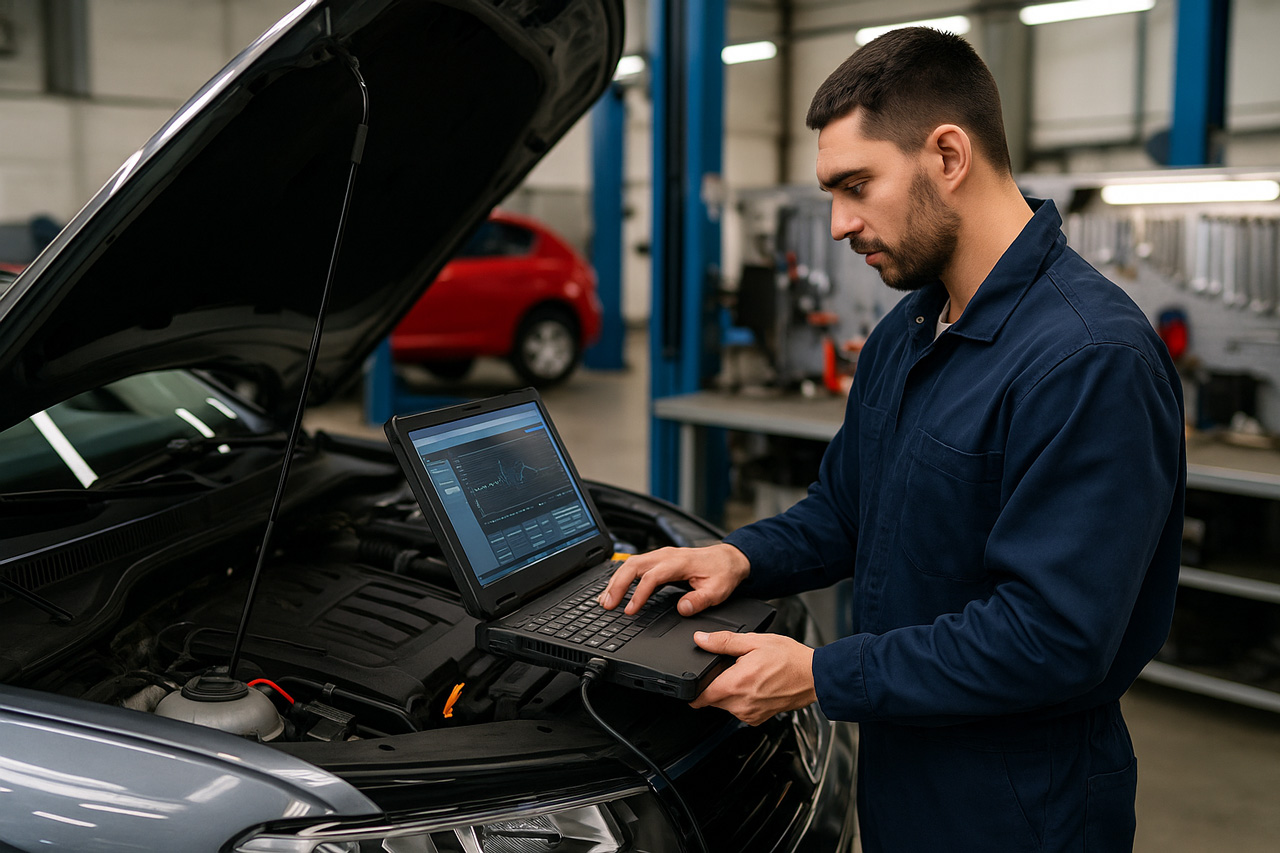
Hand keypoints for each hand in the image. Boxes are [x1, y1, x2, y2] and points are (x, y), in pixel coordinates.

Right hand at [598, 544, 749, 615]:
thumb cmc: (722, 573)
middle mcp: (666, 555)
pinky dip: (622, 577)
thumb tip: (683, 608)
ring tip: (605, 600)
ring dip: (616, 581)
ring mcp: (661, 555)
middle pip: (633, 566)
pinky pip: (635, 565)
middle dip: (617, 585)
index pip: (652, 577)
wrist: (729, 558)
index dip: (638, 594)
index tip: (630, 611)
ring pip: (631, 564)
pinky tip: (615, 589)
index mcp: (679, 562)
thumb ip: (700, 600)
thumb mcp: (718, 590)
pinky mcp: (659, 559)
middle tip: (607, 605)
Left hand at [690, 631, 816, 725]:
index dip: (693, 689)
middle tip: (731, 669)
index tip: (694, 681)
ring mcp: (749, 714)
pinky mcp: (758, 719)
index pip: (700, 697)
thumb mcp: (754, 642)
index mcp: (736, 683)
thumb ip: (723, 641)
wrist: (814, 676)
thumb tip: (701, 639)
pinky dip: (741, 700)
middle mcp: (741, 704)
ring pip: (725, 706)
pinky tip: (755, 686)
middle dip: (715, 685)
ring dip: (729, 693)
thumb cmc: (789, 659)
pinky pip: (739, 711)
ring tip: (747, 676)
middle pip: (712, 700)